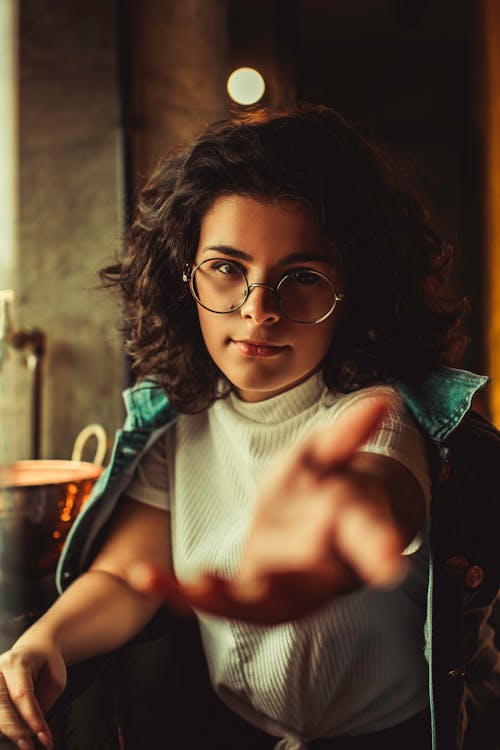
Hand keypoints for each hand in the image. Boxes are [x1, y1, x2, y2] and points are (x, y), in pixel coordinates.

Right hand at [0, 641, 65, 749]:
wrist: (36, 649)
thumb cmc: (47, 663)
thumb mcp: (54, 678)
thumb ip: (42, 702)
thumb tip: (32, 731)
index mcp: (17, 662)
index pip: (22, 694)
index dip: (32, 719)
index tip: (44, 737)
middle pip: (1, 706)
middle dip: (16, 731)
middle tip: (30, 747)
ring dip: (9, 732)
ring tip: (26, 745)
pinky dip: (5, 727)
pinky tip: (15, 737)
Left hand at [128, 396, 413, 623]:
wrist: (312, 520)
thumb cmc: (324, 484)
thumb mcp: (328, 452)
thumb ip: (350, 431)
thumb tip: (385, 397)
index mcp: (350, 527)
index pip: (369, 537)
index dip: (380, 548)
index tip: (390, 563)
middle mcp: (321, 568)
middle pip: (314, 584)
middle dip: (293, 587)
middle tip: (266, 581)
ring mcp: (286, 590)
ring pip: (262, 605)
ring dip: (228, 599)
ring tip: (196, 584)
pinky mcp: (250, 596)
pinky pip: (219, 601)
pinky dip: (184, 595)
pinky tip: (144, 577)